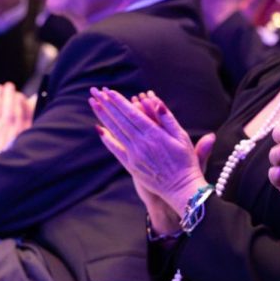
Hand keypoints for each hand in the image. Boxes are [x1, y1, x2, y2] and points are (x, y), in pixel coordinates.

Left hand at [89, 87, 207, 210]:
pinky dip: (107, 139)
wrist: (182, 189)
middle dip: (107, 105)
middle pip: (120, 120)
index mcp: (155, 135)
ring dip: (104, 117)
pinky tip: (99, 129)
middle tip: (96, 92)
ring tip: (94, 104)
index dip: (119, 102)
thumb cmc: (186, 161)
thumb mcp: (182, 137)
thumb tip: (156, 102)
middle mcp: (141, 144)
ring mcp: (134, 156)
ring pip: (115, 132)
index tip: (109, 91)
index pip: (132, 114)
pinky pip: (115, 150)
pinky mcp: (131, 166)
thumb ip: (168, 119)